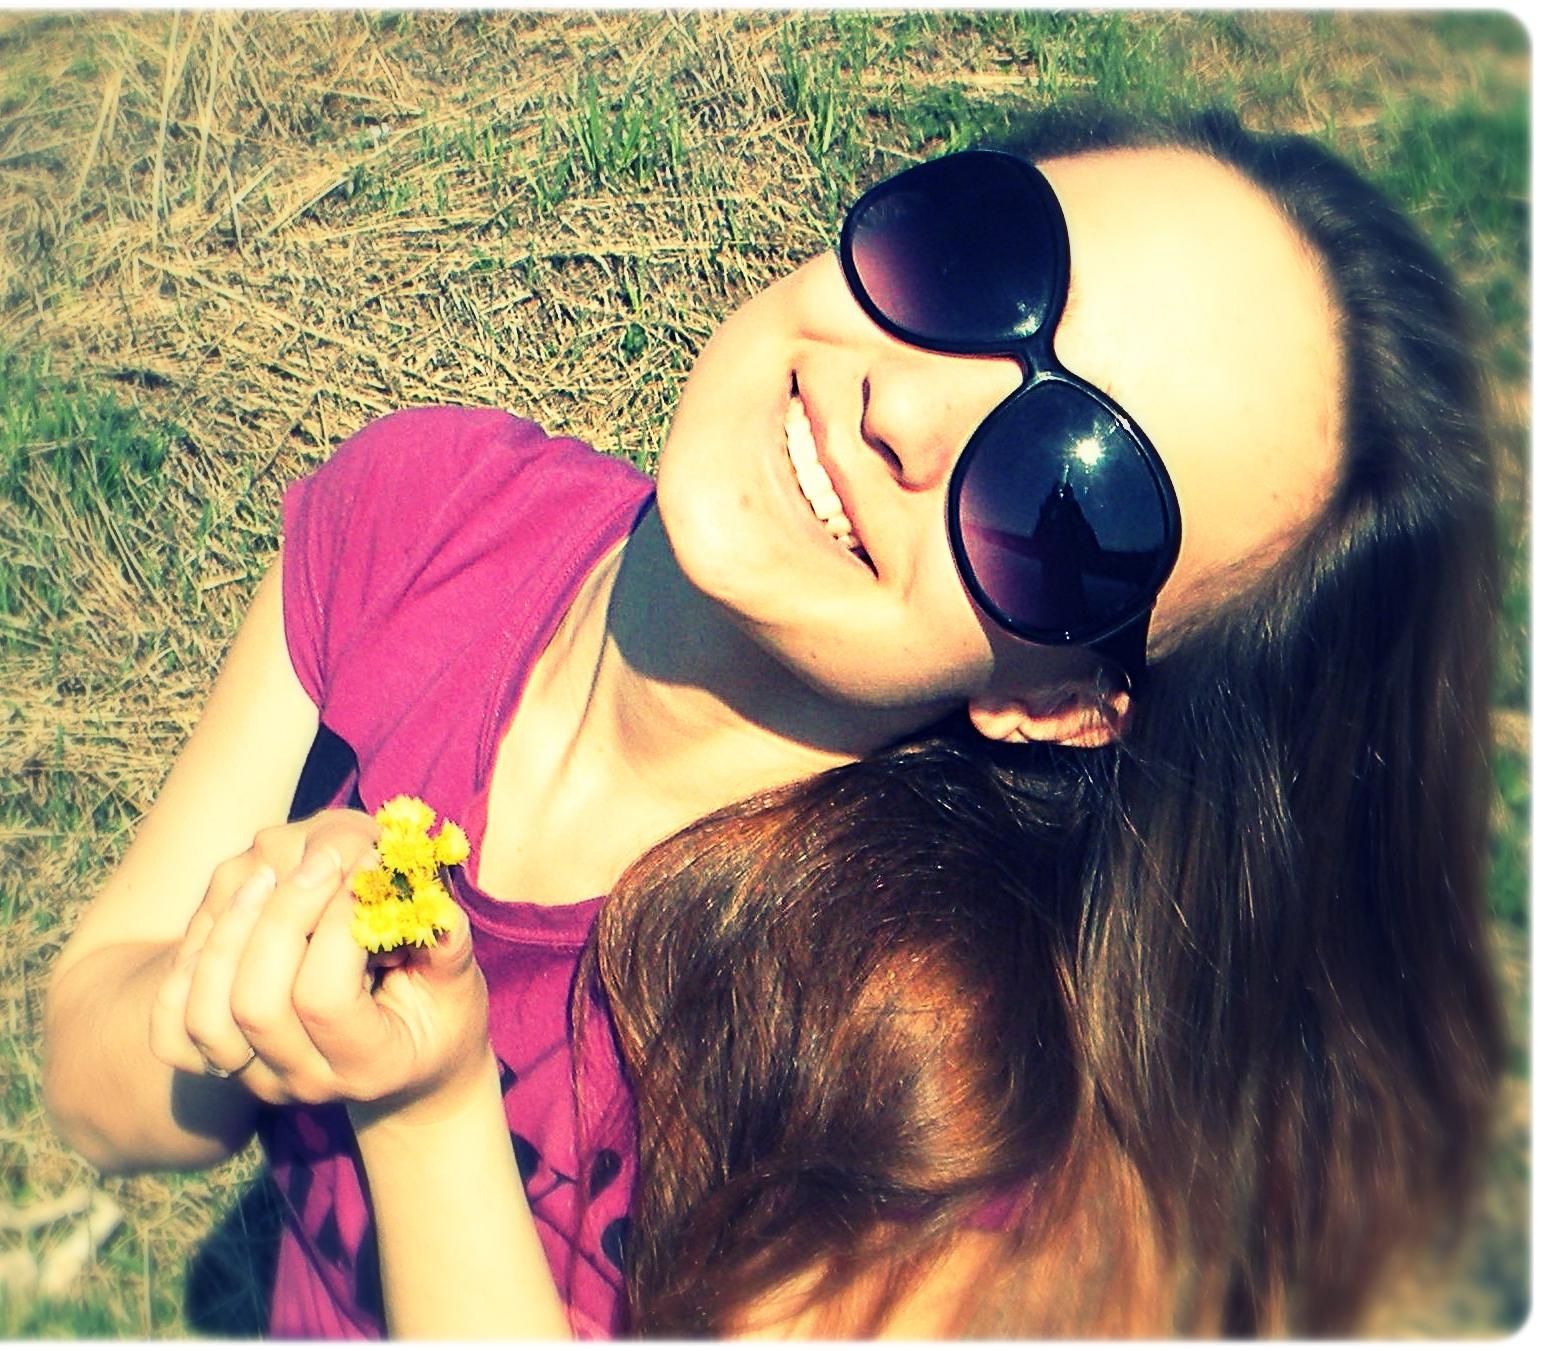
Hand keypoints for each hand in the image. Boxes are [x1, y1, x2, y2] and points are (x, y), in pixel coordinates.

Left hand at [149, 811, 490, 1108]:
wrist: (408, 1070)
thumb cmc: (439, 1014)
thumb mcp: (459, 983)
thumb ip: (445, 942)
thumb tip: (423, 896)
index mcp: (368, 1064)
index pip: (323, 997)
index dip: (336, 923)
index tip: (366, 867)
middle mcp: (303, 1080)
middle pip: (256, 1002)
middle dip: (281, 915)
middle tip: (317, 858)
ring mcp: (257, 1076)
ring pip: (207, 1011)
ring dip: (228, 932)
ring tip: (264, 876)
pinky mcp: (224, 1064)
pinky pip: (172, 1028)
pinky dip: (188, 965)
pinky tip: (226, 916)